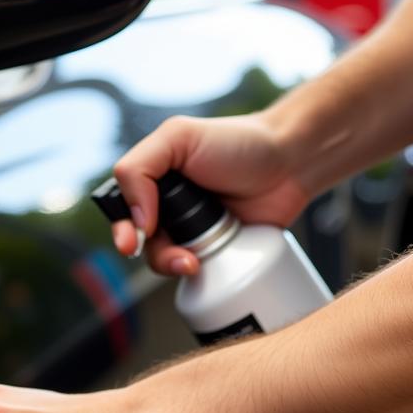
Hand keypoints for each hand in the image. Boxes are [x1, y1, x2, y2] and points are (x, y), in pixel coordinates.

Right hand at [112, 112, 310, 275]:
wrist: (292, 162)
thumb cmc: (240, 142)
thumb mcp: (179, 138)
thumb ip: (142, 167)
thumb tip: (137, 220)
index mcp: (152, 177)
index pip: (120, 207)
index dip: (122, 227)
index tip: (132, 242)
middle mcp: (166, 205)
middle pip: (138, 240)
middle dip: (148, 253)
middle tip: (170, 255)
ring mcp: (188, 229)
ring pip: (161, 259)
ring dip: (171, 265)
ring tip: (195, 262)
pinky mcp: (210, 249)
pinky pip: (191, 270)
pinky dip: (193, 275)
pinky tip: (203, 268)